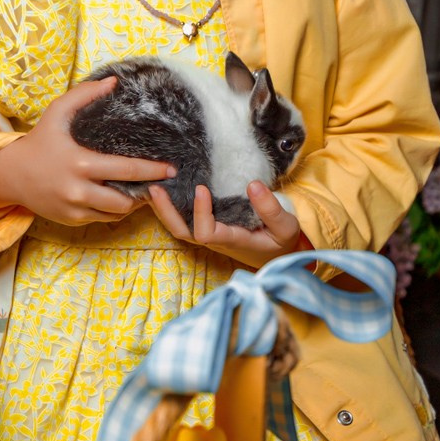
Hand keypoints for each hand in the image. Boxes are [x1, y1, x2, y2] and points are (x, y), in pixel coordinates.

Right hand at [0, 78, 175, 225]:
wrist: (10, 174)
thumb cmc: (39, 140)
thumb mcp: (57, 113)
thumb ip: (84, 95)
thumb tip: (113, 82)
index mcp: (80, 163)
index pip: (125, 170)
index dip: (152, 171)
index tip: (170, 169)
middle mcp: (78, 190)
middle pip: (125, 200)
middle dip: (146, 194)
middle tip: (159, 183)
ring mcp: (74, 208)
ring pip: (115, 214)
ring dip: (131, 204)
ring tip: (143, 191)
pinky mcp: (71, 220)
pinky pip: (102, 219)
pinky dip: (113, 210)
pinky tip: (120, 198)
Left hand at [147, 180, 301, 266]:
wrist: (280, 256)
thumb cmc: (282, 242)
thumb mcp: (285, 227)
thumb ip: (270, 209)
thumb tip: (253, 184)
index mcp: (232, 240)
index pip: (206, 232)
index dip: (200, 213)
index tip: (202, 188)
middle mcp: (216, 240)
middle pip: (182, 232)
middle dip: (166, 212)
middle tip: (155, 186)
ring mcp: (210, 236)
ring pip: (179, 229)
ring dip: (164, 209)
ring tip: (154, 185)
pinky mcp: (209, 230)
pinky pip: (185, 222)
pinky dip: (172, 208)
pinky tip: (166, 190)